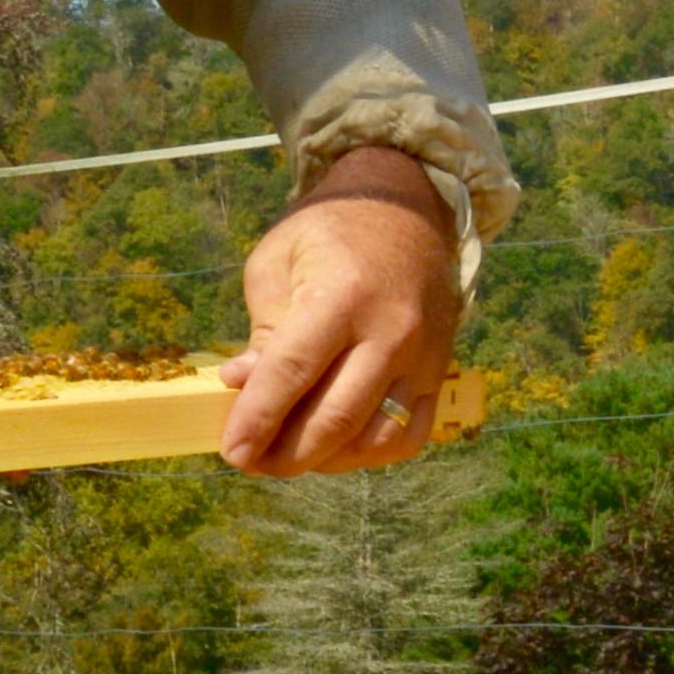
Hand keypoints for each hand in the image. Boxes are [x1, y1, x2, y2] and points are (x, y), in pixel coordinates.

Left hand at [223, 147, 462, 472]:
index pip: (293, 371)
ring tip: (289, 456)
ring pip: (375, 436)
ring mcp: (422, 357)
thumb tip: (241, 384)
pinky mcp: (440, 372)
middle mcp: (391, 331)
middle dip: (286, 454)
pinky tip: (338, 448)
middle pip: (336, 417)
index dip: (258, 418)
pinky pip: (410, 435)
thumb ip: (262, 328)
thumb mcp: (277, 261)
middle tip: (251, 462)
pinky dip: (371, 454)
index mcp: (342, 294)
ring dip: (327, 460)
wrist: (405, 210)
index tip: (232, 451)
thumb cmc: (329, 232)